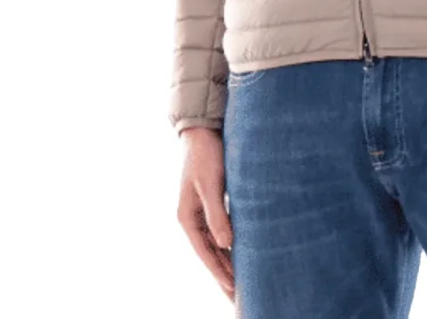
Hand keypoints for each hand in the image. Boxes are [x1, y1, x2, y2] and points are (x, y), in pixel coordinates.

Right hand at [177, 127, 235, 302]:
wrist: (203, 129)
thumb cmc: (206, 154)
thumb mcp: (211, 184)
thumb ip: (217, 215)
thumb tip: (226, 245)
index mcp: (187, 217)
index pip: (205, 252)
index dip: (219, 272)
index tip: (232, 290)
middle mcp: (192, 217)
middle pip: (209, 252)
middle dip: (222, 274)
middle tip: (237, 296)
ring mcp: (201, 210)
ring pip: (215, 243)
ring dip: (227, 261)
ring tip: (240, 281)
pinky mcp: (211, 201)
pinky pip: (220, 229)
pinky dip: (230, 243)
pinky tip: (240, 251)